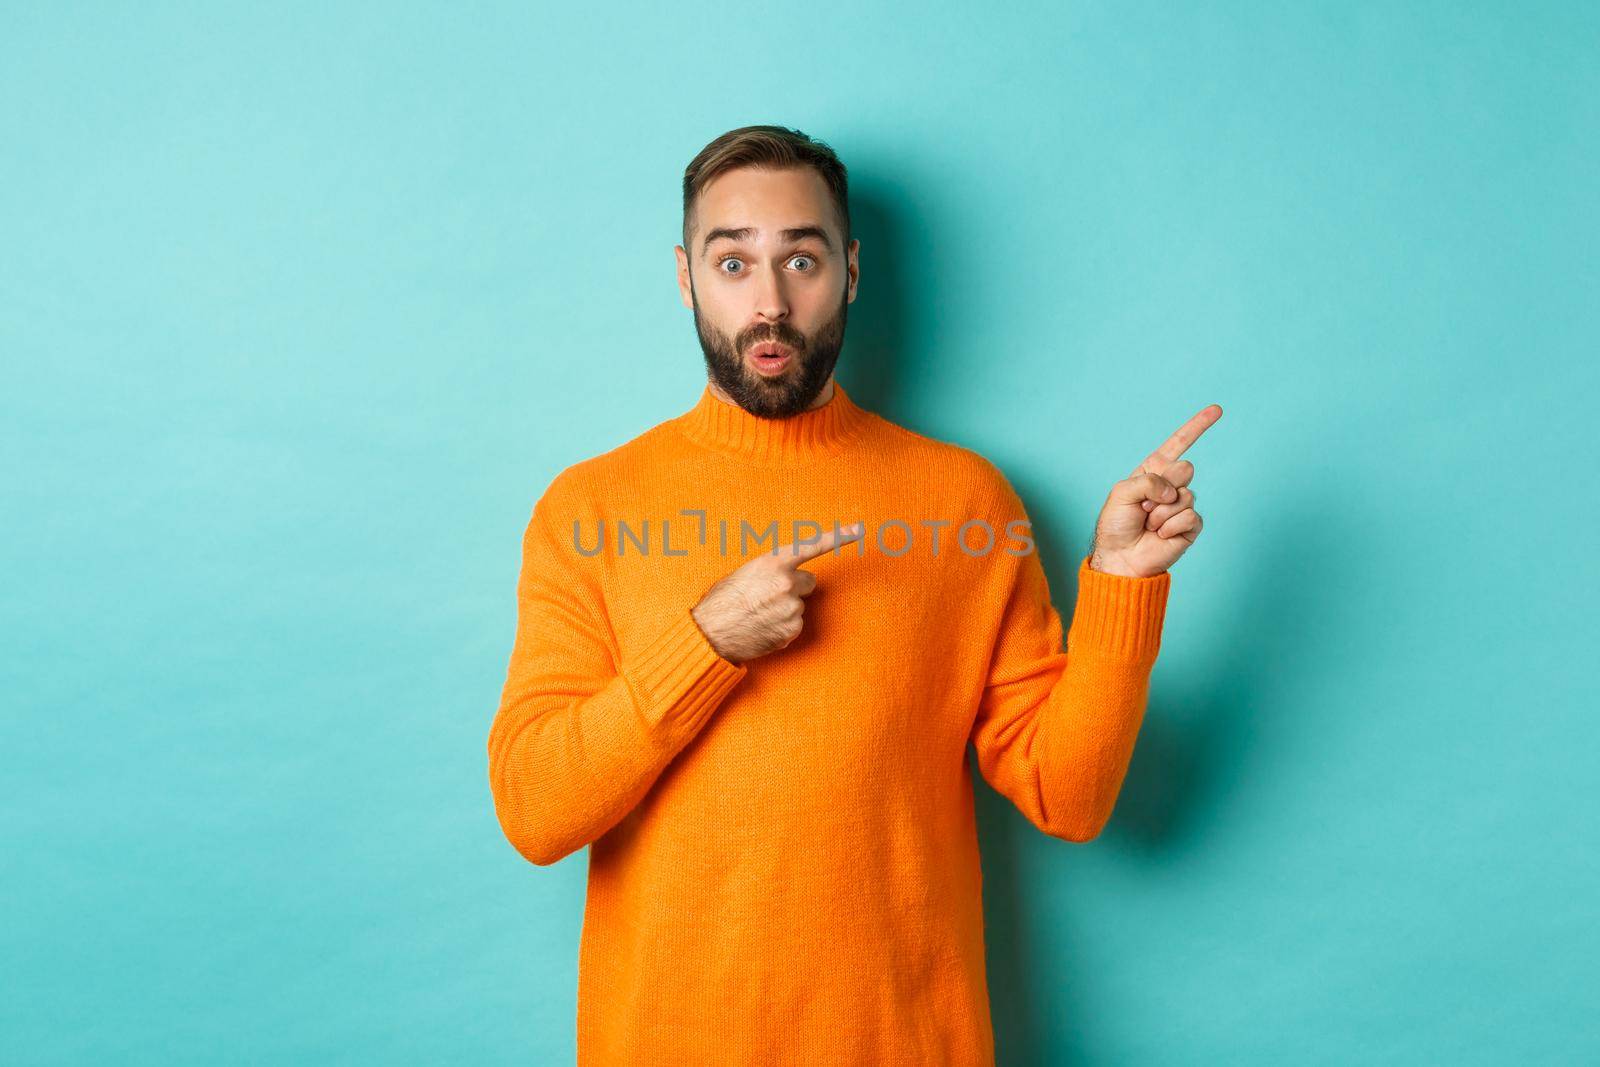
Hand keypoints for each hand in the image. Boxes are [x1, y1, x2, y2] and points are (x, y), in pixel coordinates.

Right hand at [691, 521, 865, 663]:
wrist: (710, 632)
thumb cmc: (722, 600)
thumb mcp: (745, 573)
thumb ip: (772, 571)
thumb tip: (786, 577)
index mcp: (774, 563)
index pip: (812, 546)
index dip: (838, 537)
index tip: (860, 530)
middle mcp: (787, 583)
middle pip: (807, 582)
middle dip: (793, 587)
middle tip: (767, 596)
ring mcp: (792, 608)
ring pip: (799, 606)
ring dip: (784, 609)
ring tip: (759, 614)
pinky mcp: (791, 631)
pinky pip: (793, 625)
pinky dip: (781, 628)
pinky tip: (762, 628)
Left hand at [1089, 404, 1221, 577]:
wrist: (1121, 557)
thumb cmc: (1116, 525)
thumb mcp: (1121, 492)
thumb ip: (1147, 480)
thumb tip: (1174, 490)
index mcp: (1153, 471)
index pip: (1178, 444)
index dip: (1197, 426)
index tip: (1217, 409)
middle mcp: (1170, 485)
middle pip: (1185, 468)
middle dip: (1162, 486)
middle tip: (1144, 506)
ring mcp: (1182, 505)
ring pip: (1186, 495)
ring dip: (1161, 512)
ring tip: (1149, 524)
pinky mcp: (1191, 526)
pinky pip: (1190, 516)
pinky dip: (1171, 526)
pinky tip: (1161, 535)